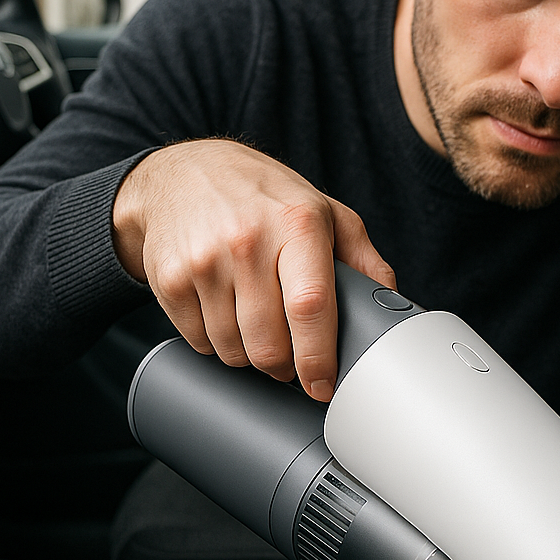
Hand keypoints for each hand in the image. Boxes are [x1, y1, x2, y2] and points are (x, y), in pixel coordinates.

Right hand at [112, 138, 394, 399]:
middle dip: (285, 365)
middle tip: (291, 355)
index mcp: (297, 224)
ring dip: (250, 355)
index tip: (323, 385)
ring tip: (257, 324)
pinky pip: (200, 342)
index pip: (310, 306)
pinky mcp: (167, 279)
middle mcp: (248, 240)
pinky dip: (217, 342)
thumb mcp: (325, 211)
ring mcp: (203, 261)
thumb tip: (392, 306)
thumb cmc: (263, 197)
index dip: (318, 358)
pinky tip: (225, 312)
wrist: (182, 174)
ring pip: (233, 351)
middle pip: (269, 344)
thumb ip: (363, 259)